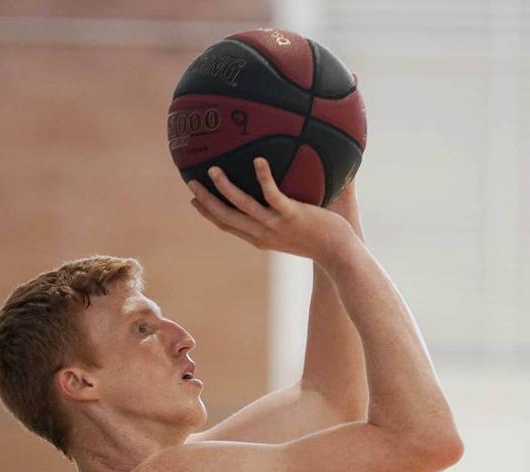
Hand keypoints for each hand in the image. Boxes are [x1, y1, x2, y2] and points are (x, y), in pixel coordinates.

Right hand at [188, 158, 357, 263]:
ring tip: (213, 169)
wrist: (338, 254)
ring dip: (225, 188)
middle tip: (190, 183)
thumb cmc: (320, 241)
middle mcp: (263, 233)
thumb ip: (281, 217)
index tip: (194, 202)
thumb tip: (277, 197)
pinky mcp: (292, 215)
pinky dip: (263, 177)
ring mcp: (276, 225)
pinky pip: (273, 194)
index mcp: (260, 238)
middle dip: (206, 201)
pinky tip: (258, 160)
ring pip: (243, 205)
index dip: (209, 214)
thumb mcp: (293, 232)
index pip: (228, 226)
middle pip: (226, 217)